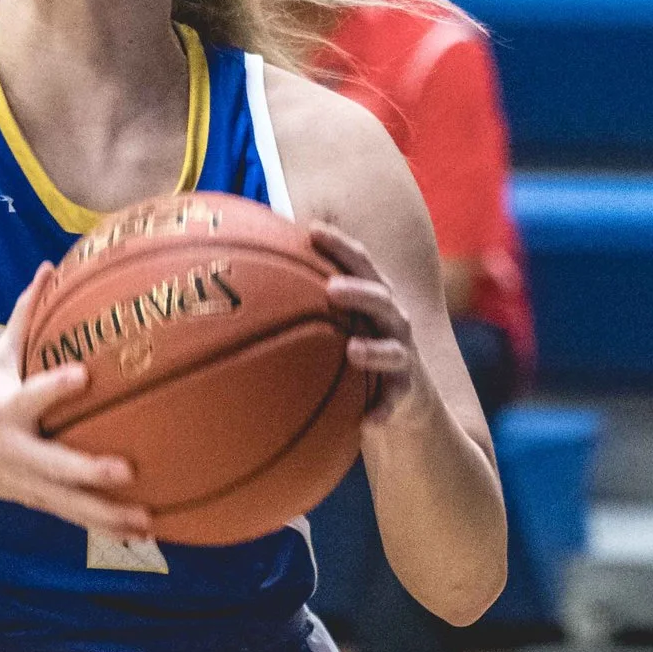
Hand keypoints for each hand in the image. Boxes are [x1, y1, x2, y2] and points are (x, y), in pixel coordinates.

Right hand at [0, 274, 153, 540]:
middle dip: (88, 471)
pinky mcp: (42, 503)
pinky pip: (78, 518)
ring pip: (71, 504)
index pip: (32, 396)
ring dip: (109, 515)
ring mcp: (30, 484)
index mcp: (7, 412)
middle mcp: (18, 452)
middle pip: (55, 465)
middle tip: (126, 471)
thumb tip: (48, 268)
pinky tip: (145, 535)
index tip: (83, 376)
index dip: (55, 387)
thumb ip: (24, 317)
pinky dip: (109, 528)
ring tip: (148, 521)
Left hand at [311, 219, 422, 425]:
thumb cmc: (358, 348)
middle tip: (331, 289)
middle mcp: (392, 320)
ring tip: (352, 350)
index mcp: (373, 297)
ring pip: (393, 349)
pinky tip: (366, 421)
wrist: (404, 399)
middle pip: (381, 298)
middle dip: (359, 292)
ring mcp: (402, 355)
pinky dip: (382, 410)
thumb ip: (304, 299)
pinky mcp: (406, 391)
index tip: (312, 229)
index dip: (340, 244)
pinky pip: (394, 401)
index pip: (361, 263)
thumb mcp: (337, 322)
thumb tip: (247, 273)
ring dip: (374, 349)